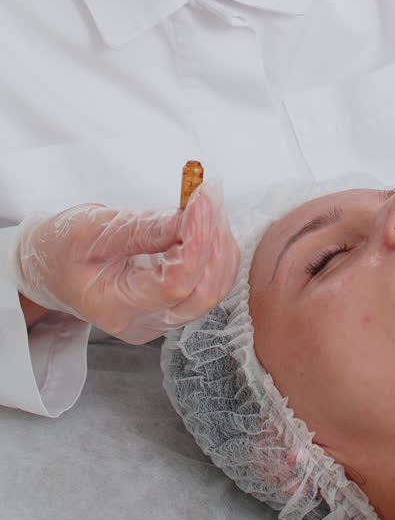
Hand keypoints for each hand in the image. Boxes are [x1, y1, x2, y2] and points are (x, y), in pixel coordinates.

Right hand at [11, 183, 240, 343]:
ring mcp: (159, 320)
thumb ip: (142, 228)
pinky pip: (207, 284)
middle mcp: (142, 323)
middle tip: (209, 196)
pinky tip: (205, 224)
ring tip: (207, 204)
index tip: (201, 201)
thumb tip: (188, 217)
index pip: (174, 284)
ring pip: (212, 289)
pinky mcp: (171, 307)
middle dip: (213, 241)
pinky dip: (214, 252)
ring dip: (218, 244)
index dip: (196, 242)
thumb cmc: (61, 249)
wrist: (51, 267)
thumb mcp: (91, 229)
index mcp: (114, 307)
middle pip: (202, 292)